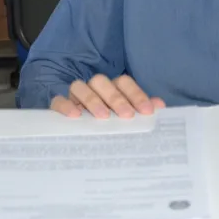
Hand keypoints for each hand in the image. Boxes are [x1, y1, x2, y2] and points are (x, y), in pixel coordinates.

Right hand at [50, 74, 165, 118]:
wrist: (80, 137)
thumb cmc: (108, 124)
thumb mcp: (125, 118)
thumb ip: (141, 110)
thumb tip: (159, 105)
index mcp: (111, 88)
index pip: (124, 82)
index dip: (136, 94)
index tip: (147, 112)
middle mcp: (93, 88)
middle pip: (101, 81)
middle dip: (116, 98)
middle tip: (126, 116)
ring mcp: (75, 95)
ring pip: (80, 86)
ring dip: (92, 100)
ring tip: (103, 117)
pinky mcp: (59, 105)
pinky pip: (58, 100)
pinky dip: (65, 105)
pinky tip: (75, 116)